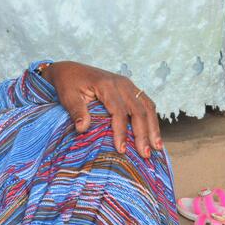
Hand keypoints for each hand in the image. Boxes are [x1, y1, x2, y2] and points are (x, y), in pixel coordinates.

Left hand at [41, 61, 162, 157]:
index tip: (122, 149)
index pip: (119, 111)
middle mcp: (121, 83)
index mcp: (106, 84)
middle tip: (145, 154)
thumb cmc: (67, 84)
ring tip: (157, 148)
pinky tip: (153, 134)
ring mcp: (127, 84)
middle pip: (138, 110)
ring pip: (147, 106)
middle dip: (143, 134)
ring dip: (153, 127)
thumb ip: (76, 111)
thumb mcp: (67, 96)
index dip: (122, 131)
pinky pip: (146, 103)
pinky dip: (151, 118)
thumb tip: (83, 129)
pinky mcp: (129, 88)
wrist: (69, 69)